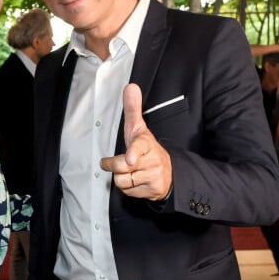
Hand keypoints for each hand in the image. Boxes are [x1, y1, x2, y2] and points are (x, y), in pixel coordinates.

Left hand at [100, 83, 172, 199]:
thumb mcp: (139, 129)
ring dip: (121, 178)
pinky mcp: (152, 191)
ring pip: (123, 181)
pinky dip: (128, 188)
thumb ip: (133, 109)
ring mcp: (153, 176)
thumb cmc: (147, 149)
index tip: (130, 159)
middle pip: (122, 167)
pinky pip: (128, 192)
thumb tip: (130, 87)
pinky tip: (135, 181)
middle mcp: (152, 160)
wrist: (169, 173)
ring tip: (129, 171)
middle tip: (110, 162)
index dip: (133, 153)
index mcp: (147, 143)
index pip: (139, 147)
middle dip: (113, 166)